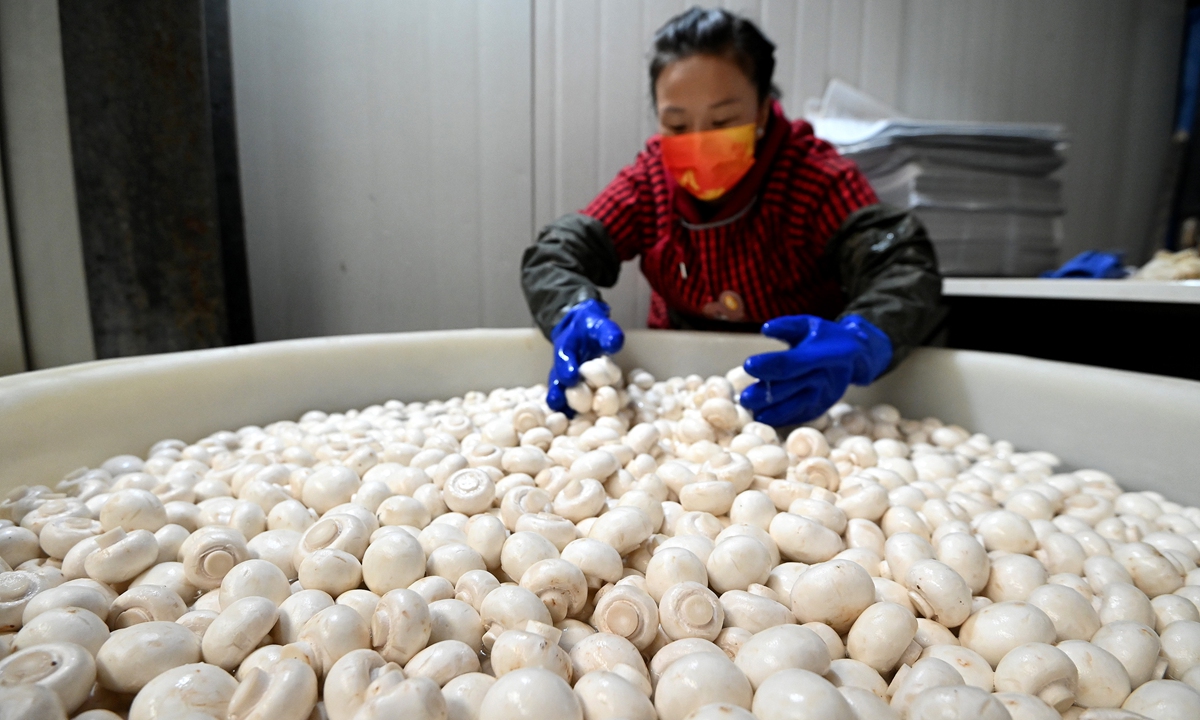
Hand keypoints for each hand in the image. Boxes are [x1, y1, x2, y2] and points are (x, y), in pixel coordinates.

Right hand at [545, 299, 624, 414]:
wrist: (583, 329)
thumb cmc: (592, 328)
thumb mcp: (601, 325)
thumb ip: (608, 333)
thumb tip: (615, 343)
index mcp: (567, 346)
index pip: (565, 356)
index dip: (567, 366)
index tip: (570, 377)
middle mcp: (563, 364)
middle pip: (557, 378)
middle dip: (559, 390)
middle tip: (559, 402)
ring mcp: (567, 377)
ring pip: (561, 391)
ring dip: (563, 404)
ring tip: (563, 417)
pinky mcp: (574, 387)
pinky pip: (571, 398)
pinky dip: (572, 410)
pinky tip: (575, 423)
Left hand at [740, 314, 891, 426]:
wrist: (855, 355)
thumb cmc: (825, 336)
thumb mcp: (809, 324)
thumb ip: (788, 326)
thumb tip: (765, 329)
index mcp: (825, 353)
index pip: (793, 362)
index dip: (770, 365)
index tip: (748, 365)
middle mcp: (827, 376)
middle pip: (792, 387)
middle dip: (766, 394)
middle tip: (743, 398)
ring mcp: (825, 395)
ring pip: (796, 405)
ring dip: (772, 410)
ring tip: (751, 411)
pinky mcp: (822, 407)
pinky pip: (800, 415)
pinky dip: (782, 418)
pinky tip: (764, 417)